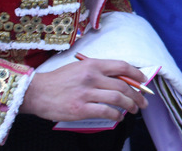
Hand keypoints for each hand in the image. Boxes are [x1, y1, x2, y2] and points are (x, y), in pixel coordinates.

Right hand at [20, 58, 147, 121]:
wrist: (37, 92)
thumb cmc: (59, 80)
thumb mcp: (79, 68)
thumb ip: (99, 72)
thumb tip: (121, 79)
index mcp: (92, 64)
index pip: (121, 66)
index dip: (137, 73)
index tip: (144, 80)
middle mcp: (91, 76)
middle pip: (123, 84)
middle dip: (137, 94)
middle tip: (143, 101)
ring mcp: (86, 93)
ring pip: (118, 98)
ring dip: (130, 105)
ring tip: (134, 109)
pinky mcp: (81, 108)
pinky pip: (106, 111)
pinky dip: (116, 115)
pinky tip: (119, 117)